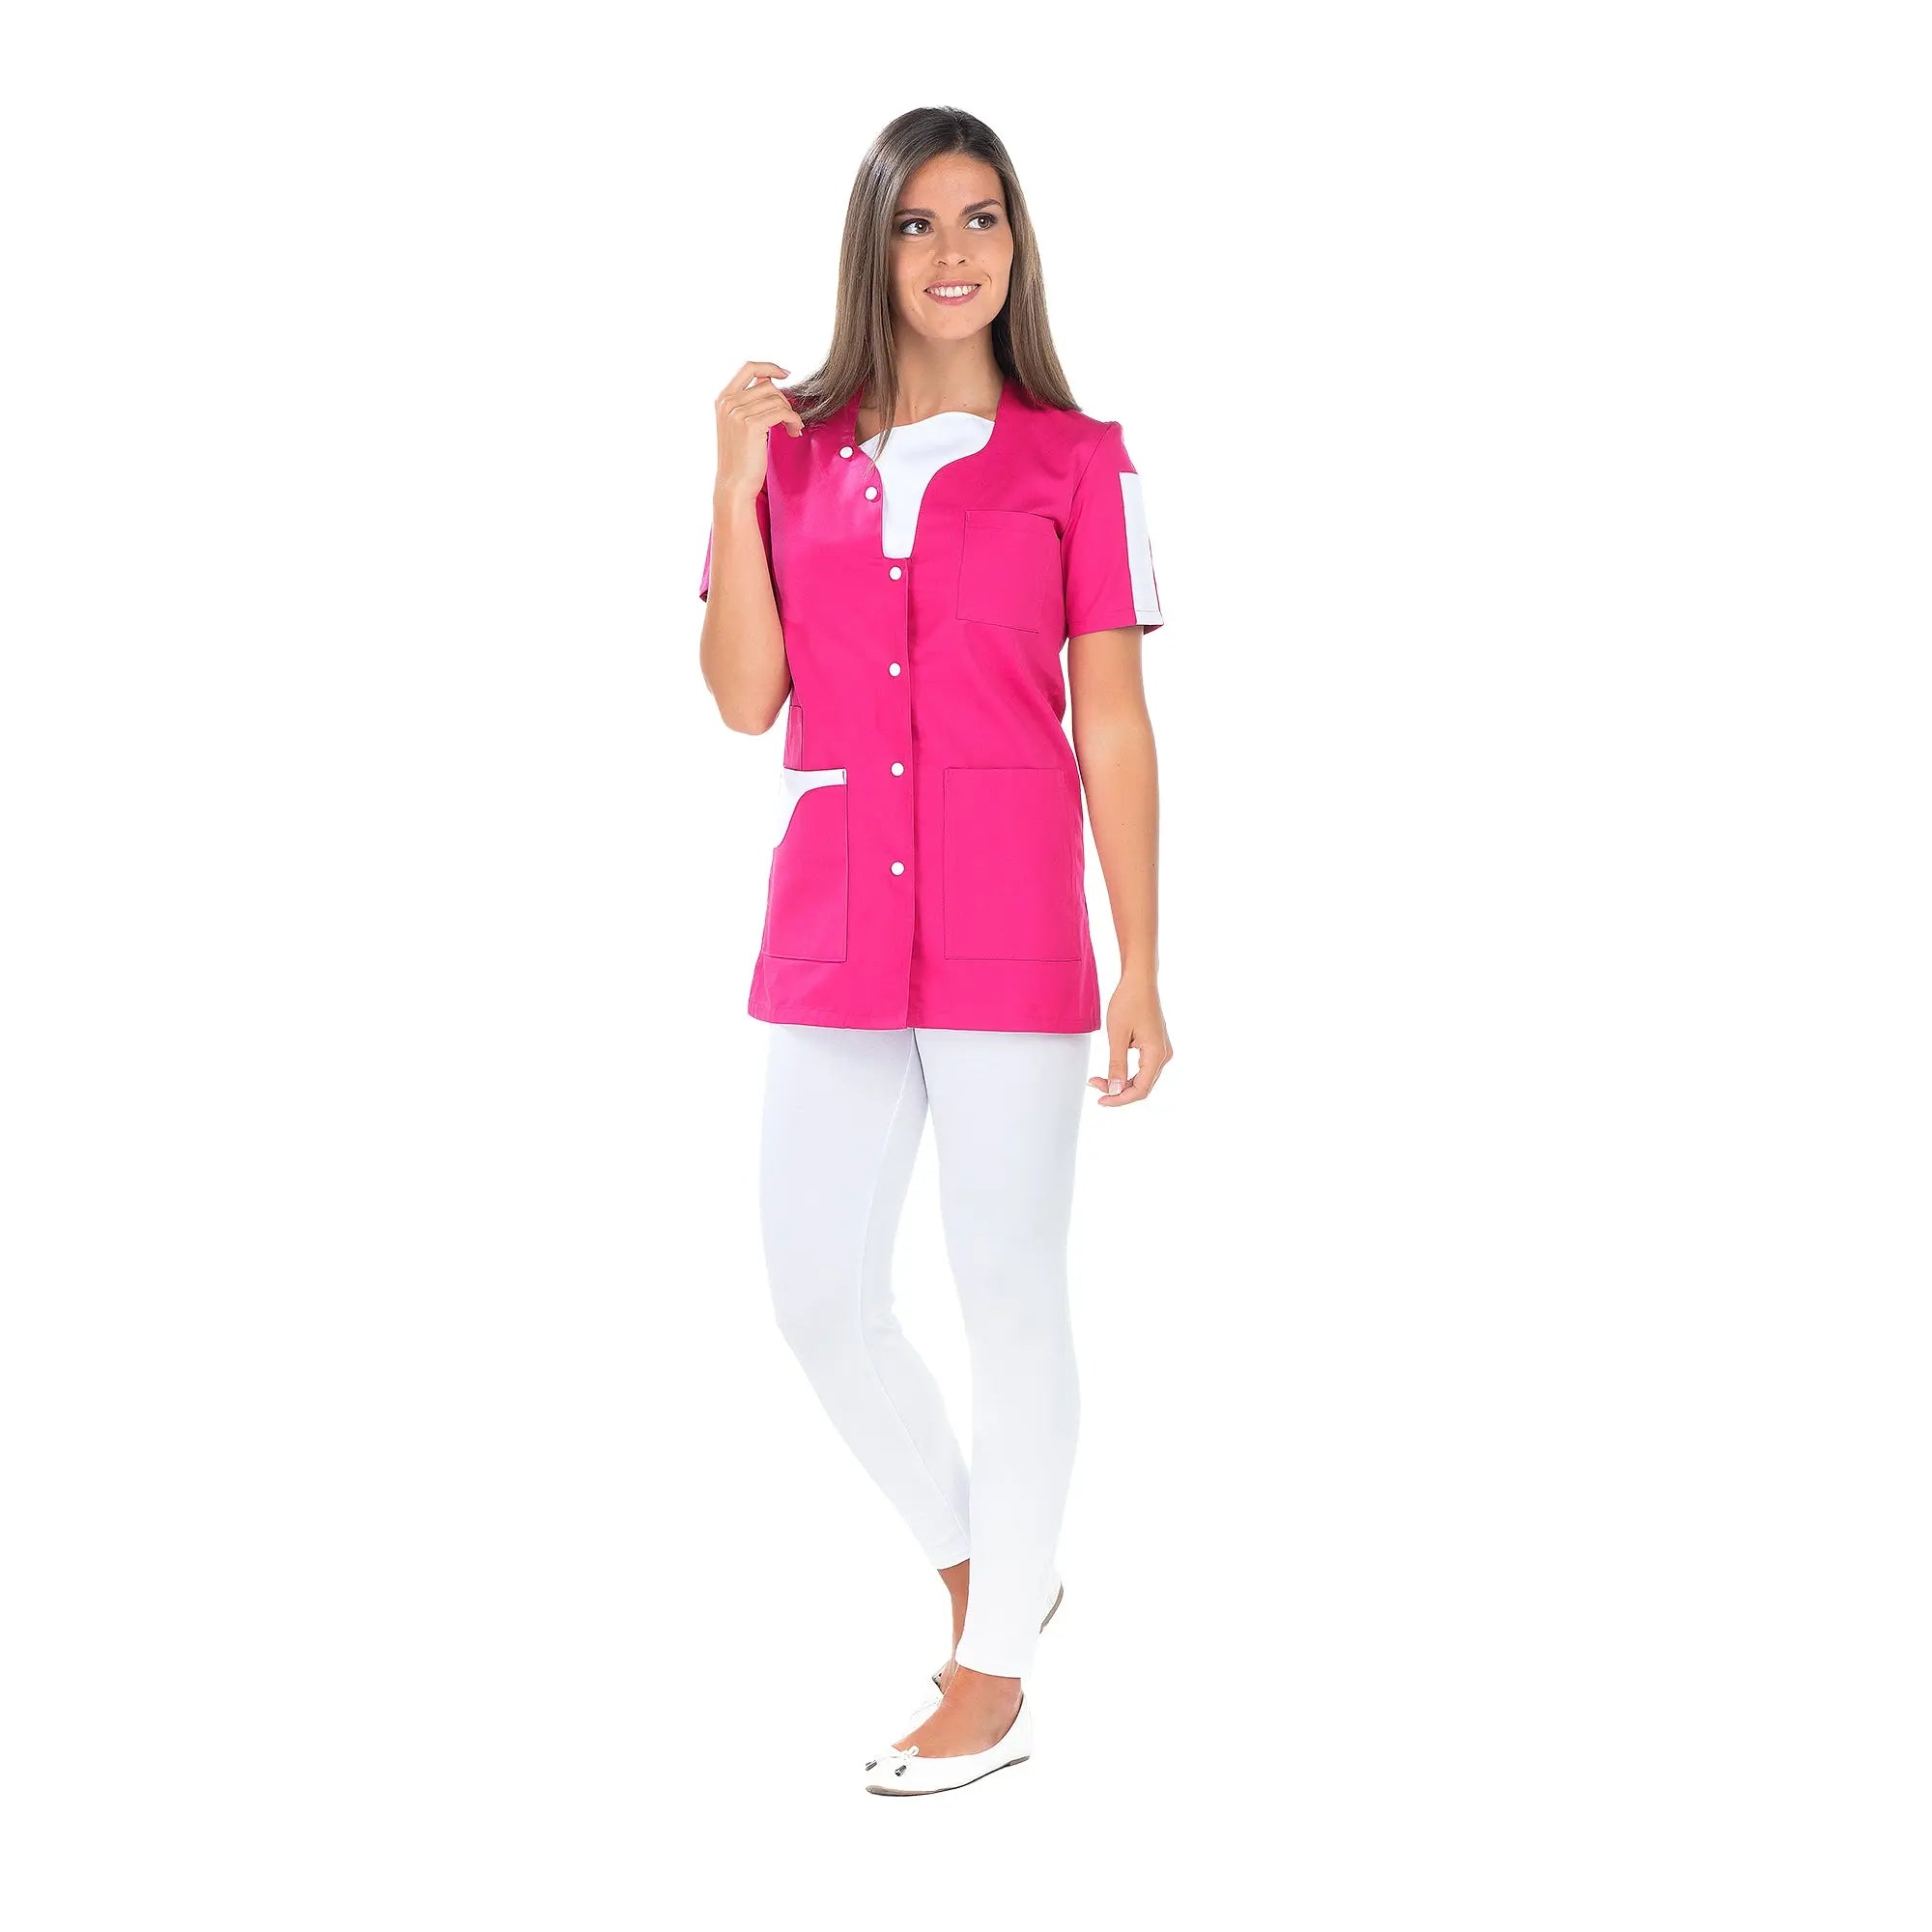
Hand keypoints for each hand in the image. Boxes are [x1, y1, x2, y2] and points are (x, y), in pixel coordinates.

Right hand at [714, 361, 804, 502]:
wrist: (734, 483)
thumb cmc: (740, 458)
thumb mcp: (739, 424)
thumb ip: (749, 401)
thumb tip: (767, 378)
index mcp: (723, 399)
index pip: (748, 368)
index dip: (770, 366)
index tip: (786, 374)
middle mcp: (728, 402)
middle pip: (768, 385)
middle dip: (784, 400)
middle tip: (789, 419)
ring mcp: (738, 412)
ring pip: (777, 399)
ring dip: (791, 413)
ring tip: (792, 428)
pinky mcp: (751, 425)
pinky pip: (782, 412)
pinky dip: (793, 420)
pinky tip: (794, 432)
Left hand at [1090, 979, 1172, 1104]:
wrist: (1139, 980)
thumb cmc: (1129, 1001)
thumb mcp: (1117, 1036)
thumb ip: (1117, 1066)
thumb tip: (1115, 1090)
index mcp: (1157, 1054)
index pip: (1141, 1090)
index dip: (1119, 1099)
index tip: (1100, 1099)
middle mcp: (1164, 1055)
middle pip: (1143, 1086)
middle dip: (1118, 1090)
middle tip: (1094, 1084)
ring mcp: (1162, 1050)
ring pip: (1143, 1078)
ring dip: (1122, 1083)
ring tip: (1099, 1079)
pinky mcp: (1156, 1046)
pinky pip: (1144, 1068)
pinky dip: (1128, 1073)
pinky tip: (1113, 1071)